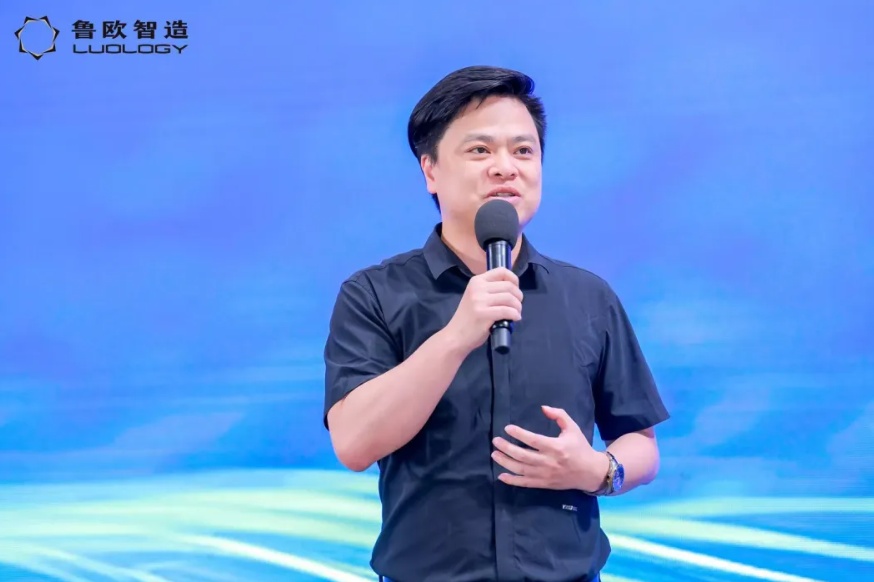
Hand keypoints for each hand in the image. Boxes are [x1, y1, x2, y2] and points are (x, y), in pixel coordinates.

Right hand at [444, 267, 522, 353]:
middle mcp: (478, 288)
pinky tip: (514, 319)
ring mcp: (480, 301)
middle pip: (509, 286)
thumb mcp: (476, 297)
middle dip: (518, 297)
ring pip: (510, 298)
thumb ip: (490, 290)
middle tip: (517, 306)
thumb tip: (512, 289)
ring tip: (516, 313)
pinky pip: (507, 311)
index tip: (515, 290)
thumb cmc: (468, 318)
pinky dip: (515, 315)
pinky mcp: (484, 314)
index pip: (501, 271)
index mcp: (476, 281)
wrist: (455, 335)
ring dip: (518, 307)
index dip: (514, 279)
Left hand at [491, 405, 608, 492]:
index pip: (533, 440)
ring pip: (521, 470)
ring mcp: (545, 475)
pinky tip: (501, 476)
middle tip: (496, 441)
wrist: (591, 472)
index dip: (519, 434)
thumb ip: (559, 415)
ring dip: (505, 462)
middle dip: (506, 448)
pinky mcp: (544, 484)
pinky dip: (512, 481)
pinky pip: (525, 483)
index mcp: (556, 447)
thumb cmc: (580, 447)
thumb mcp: (573, 428)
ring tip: (494, 454)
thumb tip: (543, 408)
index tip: (507, 428)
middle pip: (522, 455)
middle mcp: (548, 462)